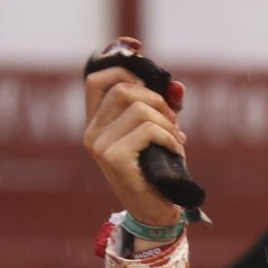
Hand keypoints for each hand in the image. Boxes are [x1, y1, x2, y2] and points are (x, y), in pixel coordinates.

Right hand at [83, 36, 188, 230]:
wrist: (158, 211)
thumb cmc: (159, 169)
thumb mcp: (162, 130)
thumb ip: (165, 106)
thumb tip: (176, 85)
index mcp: (96, 122)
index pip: (97, 78)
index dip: (120, 63)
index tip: (142, 57)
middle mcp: (91, 132)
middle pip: (124, 88)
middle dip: (157, 99)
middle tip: (172, 120)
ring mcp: (98, 146)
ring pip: (139, 108)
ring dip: (167, 121)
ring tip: (174, 138)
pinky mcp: (113, 159)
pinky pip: (148, 129)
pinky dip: (170, 137)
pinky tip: (176, 149)